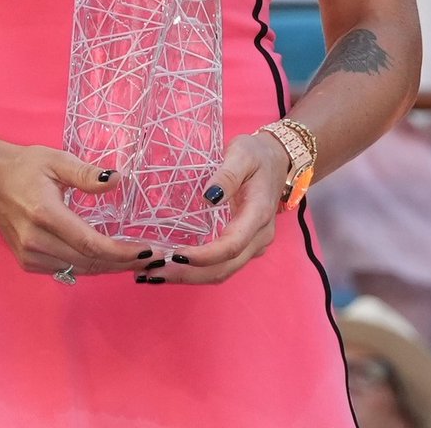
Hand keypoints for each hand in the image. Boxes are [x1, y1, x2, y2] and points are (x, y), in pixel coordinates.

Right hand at [0, 138, 153, 276]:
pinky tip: (111, 260)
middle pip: (88, 261)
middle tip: (153, 258)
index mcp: (45, 215)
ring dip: (110, 267)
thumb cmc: (24, 166)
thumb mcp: (56, 160)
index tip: (148, 250)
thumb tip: (117, 181)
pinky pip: (66, 269)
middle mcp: (35, 241)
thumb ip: (86, 174)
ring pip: (79, 269)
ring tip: (139, 260)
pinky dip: (91, 266)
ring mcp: (29, 255)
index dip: (121, 251)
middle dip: (123, 262)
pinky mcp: (27, 261)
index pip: (90, 243)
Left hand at [161, 129, 287, 284]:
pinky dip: (195, 271)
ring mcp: (253, 245)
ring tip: (153, 274)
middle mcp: (259, 237)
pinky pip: (221, 266)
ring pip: (222, 272)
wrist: (278, 160)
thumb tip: (209, 197)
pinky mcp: (244, 246)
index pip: (232, 245)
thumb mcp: (243, 153)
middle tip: (151, 273)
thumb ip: (228, 174)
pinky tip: (170, 266)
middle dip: (187, 275)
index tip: (175, 255)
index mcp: (259, 214)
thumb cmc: (258, 155)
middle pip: (224, 268)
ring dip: (188, 277)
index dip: (204, 256)